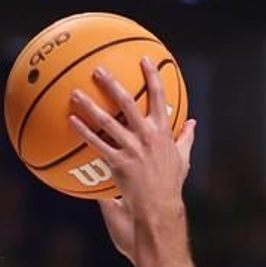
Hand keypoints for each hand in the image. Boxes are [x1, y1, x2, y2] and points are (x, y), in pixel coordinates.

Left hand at [70, 60, 190, 236]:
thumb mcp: (183, 158)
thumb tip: (193, 123)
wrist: (160, 208)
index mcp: (162, 131)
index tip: (144, 58)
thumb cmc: (171, 184)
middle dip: (111, 83)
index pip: (159, 96)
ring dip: (90, 106)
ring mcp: (131, 149)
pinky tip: (71, 121)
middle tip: (97, 70)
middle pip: (127, 102)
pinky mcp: (118, 163)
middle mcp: (147, 136)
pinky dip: (84, 132)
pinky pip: (97, 144)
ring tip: (75, 93)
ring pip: (107, 121)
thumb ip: (186, 138)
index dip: (152, 75)